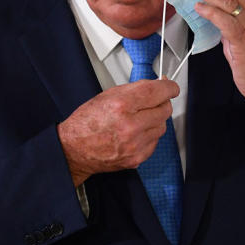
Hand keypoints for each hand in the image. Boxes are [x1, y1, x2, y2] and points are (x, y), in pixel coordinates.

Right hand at [57, 79, 179, 185]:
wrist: (73, 150)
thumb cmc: (86, 123)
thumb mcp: (107, 95)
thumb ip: (135, 89)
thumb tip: (156, 86)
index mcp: (122, 105)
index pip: (158, 91)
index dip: (169, 87)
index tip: (171, 87)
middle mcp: (130, 126)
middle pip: (165, 109)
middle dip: (162, 103)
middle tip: (154, 101)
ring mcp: (135, 144)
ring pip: (162, 126)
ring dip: (155, 120)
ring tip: (138, 119)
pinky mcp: (137, 158)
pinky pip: (155, 142)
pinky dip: (149, 135)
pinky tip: (135, 132)